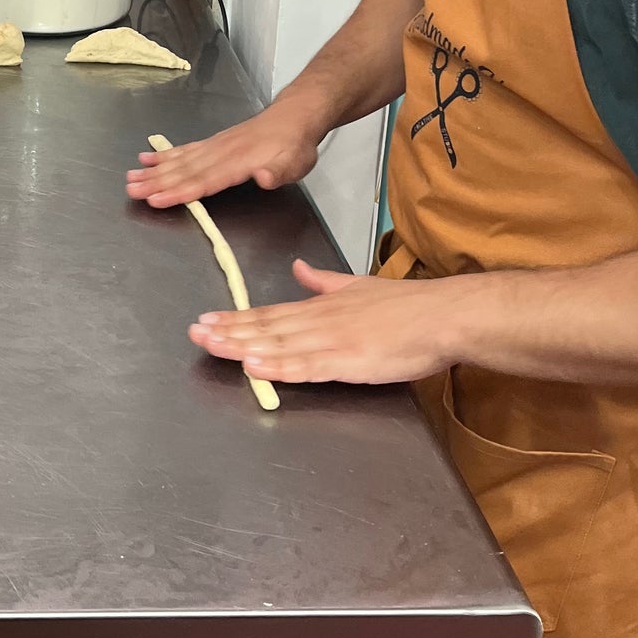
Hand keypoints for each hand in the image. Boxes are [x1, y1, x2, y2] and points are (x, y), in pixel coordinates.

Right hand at [126, 104, 319, 207]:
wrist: (295, 115)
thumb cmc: (295, 145)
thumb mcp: (296, 162)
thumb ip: (279, 172)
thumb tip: (264, 178)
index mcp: (239, 162)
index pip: (204, 181)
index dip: (180, 192)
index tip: (156, 200)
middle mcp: (220, 153)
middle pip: (184, 171)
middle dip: (156, 183)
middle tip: (130, 191)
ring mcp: (214, 146)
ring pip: (179, 160)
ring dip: (154, 170)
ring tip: (130, 178)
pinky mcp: (213, 143)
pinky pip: (184, 149)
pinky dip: (164, 155)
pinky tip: (148, 158)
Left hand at [189, 260, 471, 383]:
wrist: (442, 316)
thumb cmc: (406, 306)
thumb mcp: (357, 285)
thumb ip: (324, 281)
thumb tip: (298, 269)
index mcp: (321, 307)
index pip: (270, 314)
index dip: (236, 319)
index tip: (207, 320)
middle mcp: (320, 322)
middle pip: (267, 329)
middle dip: (229, 332)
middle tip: (195, 334)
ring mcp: (333, 342)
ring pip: (280, 346)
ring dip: (244, 347)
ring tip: (213, 346)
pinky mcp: (350, 362)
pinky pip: (309, 367)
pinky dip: (281, 367)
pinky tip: (257, 368)